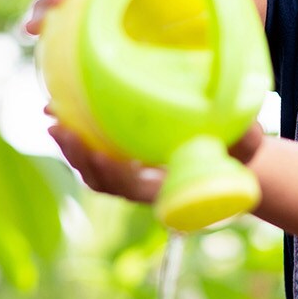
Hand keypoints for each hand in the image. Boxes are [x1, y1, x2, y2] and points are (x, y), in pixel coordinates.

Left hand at [48, 108, 266, 204]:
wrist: (231, 163)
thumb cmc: (238, 154)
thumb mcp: (245, 145)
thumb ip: (243, 139)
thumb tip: (245, 126)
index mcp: (166, 191)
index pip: (131, 189)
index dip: (114, 173)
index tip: (102, 152)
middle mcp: (143, 189)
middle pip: (100, 180)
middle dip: (78, 155)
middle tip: (58, 126)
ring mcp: (131, 177)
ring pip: (92, 168)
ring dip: (70, 144)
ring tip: (52, 114)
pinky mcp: (125, 160)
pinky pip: (95, 152)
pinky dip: (78, 134)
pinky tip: (64, 107)